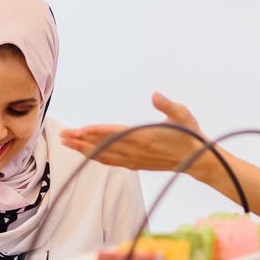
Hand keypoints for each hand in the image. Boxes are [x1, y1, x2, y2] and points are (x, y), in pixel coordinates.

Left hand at [60, 93, 210, 173]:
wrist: (197, 160)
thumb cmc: (190, 134)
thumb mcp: (183, 115)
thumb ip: (168, 106)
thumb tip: (155, 95)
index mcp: (145, 137)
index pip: (115, 133)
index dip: (96, 131)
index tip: (80, 129)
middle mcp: (136, 151)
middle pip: (103, 145)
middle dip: (81, 140)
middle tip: (62, 135)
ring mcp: (134, 160)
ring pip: (103, 155)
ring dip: (83, 149)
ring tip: (66, 143)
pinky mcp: (135, 165)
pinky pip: (110, 161)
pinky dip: (95, 157)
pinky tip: (84, 153)